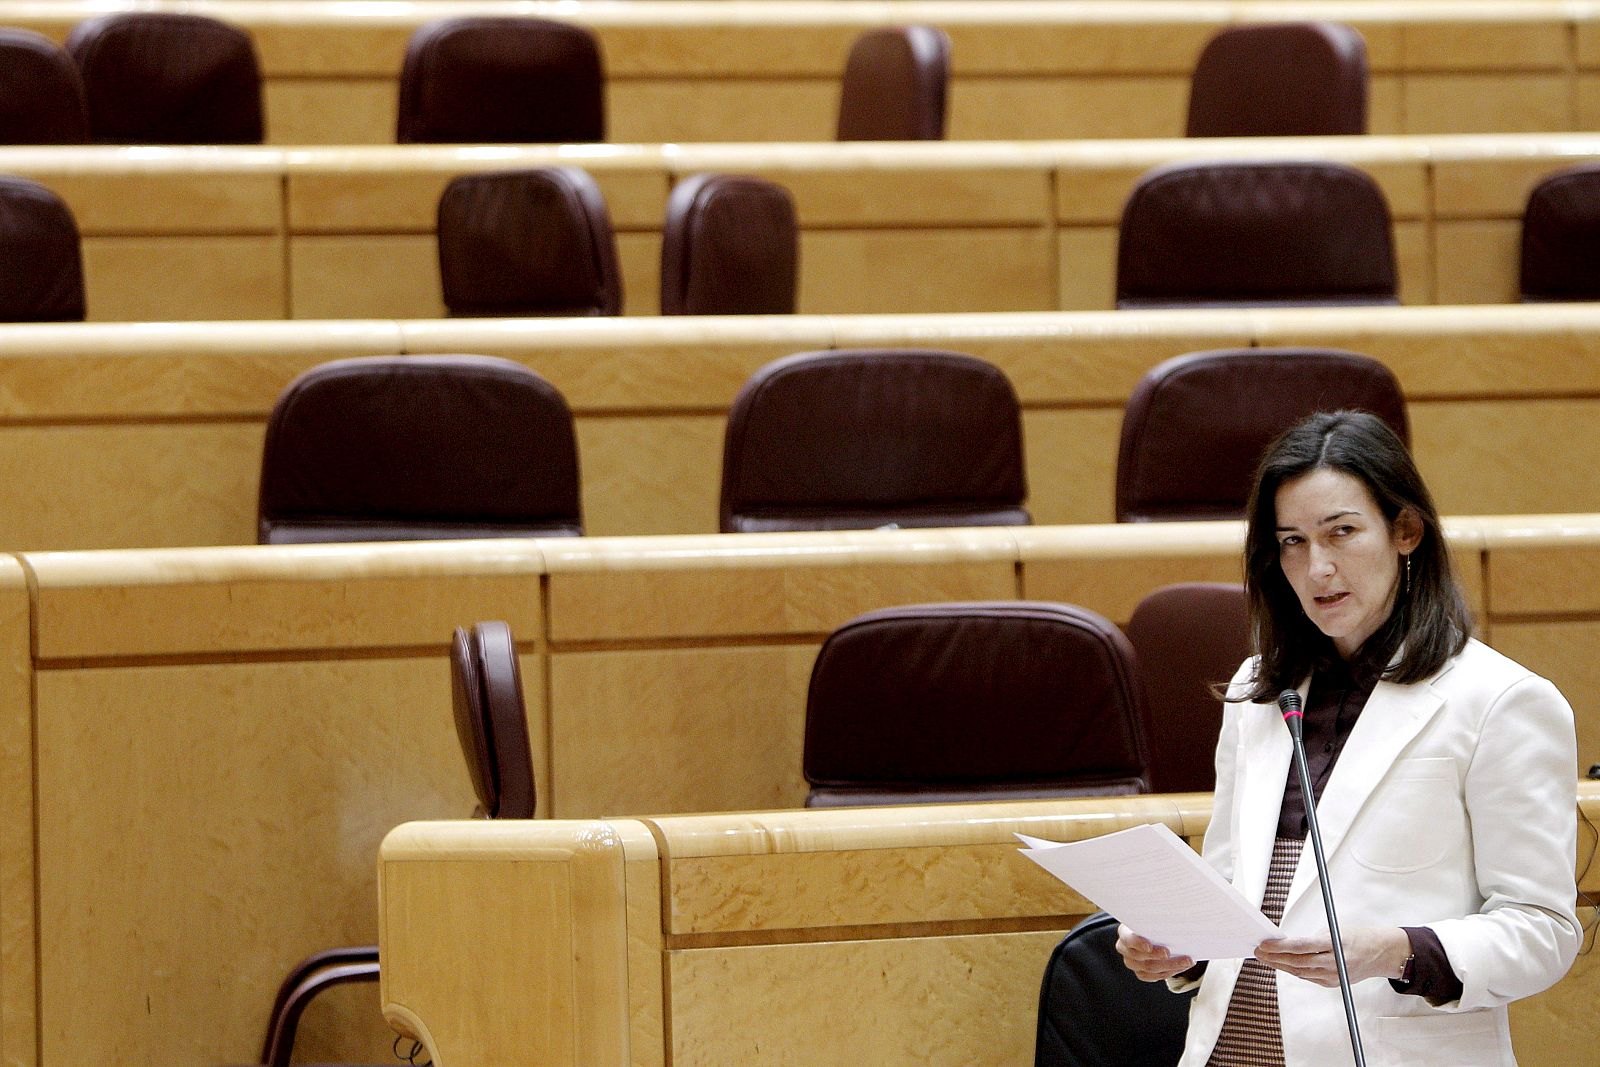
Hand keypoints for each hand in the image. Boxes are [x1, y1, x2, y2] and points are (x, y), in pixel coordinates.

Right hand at [1115, 923, 1194, 981]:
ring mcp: (1132, 963)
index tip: (1149, 946)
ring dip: (1170, 965)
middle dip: (1158, 956)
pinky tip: (1180, 967)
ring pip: (1150, 968)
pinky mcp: (1141, 972)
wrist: (1149, 933)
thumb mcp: (1149, 918)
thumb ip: (1156, 919)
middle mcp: (1125, 949)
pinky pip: (1154, 976)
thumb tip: (1174, 916)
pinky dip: (1169, 972)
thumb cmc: (1150, 923)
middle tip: (1171, 953)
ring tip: (1186, 961)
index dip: (1138, 943)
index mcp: (1125, 933)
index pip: (1128, 939)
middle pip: (1140, 956)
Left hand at [1252, 926, 1410, 986]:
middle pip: (1297, 962)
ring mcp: (1334, 976)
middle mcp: (1335, 964)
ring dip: (1280, 965)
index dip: (1280, 947)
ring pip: (1300, 972)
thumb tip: (1286, 942)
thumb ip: (1312, 939)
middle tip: (1258, 950)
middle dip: (1274, 957)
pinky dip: (1293, 970)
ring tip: (1264, 957)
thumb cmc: (1358, 936)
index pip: (1301, 946)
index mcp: (1335, 945)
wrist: (1381, 953)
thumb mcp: (1335, 930)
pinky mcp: (1333, 983)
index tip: (1264, 943)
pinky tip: (1281, 964)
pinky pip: (1308, 977)